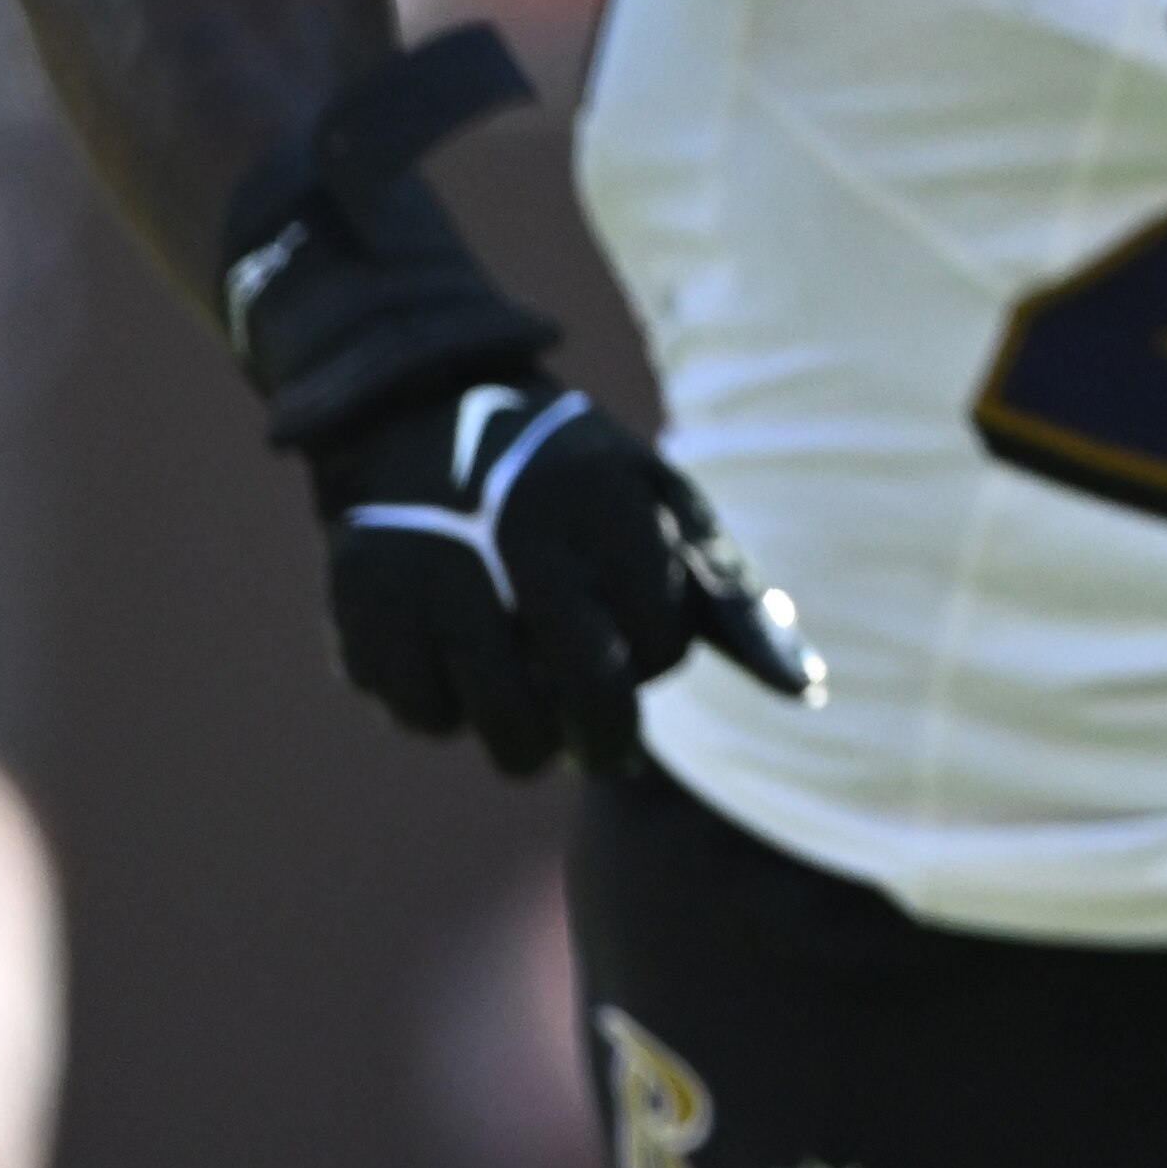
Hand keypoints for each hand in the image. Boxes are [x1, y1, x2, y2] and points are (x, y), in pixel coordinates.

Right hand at [305, 379, 819, 774]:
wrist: (413, 415)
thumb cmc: (565, 479)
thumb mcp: (654, 497)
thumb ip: (725, 590)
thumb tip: (803, 689)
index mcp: (604, 507)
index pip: (660, 645)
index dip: (655, 659)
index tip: (639, 640)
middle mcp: (519, 541)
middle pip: (589, 697)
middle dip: (606, 742)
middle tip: (606, 752)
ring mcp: (433, 579)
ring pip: (503, 725)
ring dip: (526, 739)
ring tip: (530, 707)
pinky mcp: (363, 612)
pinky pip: (424, 715)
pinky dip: (446, 711)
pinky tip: (457, 665)